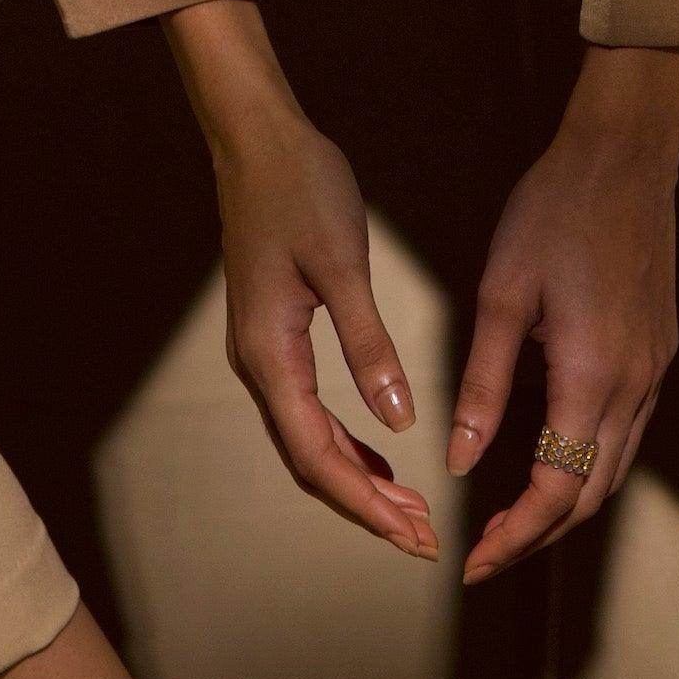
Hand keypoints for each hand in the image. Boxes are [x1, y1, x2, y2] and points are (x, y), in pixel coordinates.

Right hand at [166, 0, 435, 562]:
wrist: (257, 139)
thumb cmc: (300, 190)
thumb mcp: (342, 264)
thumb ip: (368, 344)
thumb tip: (396, 421)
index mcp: (270, 353)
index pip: (317, 455)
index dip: (365, 503)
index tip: (413, 534)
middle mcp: (258, 363)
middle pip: (309, 460)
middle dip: (365, 504)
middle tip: (421, 538)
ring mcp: (262, 351)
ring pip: (307, 440)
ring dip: (356, 478)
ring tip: (408, 510)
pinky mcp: (274, 334)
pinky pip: (307, 409)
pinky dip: (344, 441)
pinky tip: (378, 452)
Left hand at [452, 49, 678, 585]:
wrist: (626, 155)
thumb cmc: (554, 211)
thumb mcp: (502, 294)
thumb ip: (482, 385)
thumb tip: (459, 462)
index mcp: (591, 376)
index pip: (555, 490)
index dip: (514, 537)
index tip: (472, 562)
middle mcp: (634, 385)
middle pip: (591, 494)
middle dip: (537, 535)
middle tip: (484, 553)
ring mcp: (655, 369)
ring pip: (614, 468)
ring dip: (567, 503)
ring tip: (511, 518)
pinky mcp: (661, 350)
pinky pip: (628, 430)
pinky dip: (590, 462)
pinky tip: (552, 452)